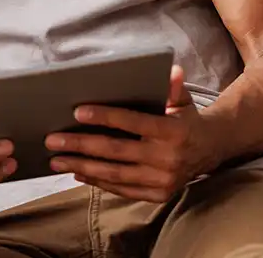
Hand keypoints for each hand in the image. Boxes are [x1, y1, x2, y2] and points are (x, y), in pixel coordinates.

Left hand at [46, 65, 223, 202]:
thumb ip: (172, 87)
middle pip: (116, 151)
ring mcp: (163, 180)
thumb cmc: (187, 120)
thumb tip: (170, 68)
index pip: (133, 122)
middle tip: (52, 140)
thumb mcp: (183, 100)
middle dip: (80, 145)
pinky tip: (77, 172)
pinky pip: (122, 189)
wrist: (211, 151)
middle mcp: (168, 158)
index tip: (76, 112)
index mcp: (173, 131)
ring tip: (56, 160)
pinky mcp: (158, 195)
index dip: (104, 117)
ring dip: (81, 166)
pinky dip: (98, 182)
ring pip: (115, 174)